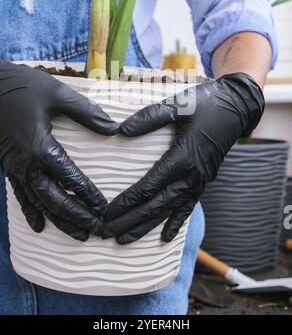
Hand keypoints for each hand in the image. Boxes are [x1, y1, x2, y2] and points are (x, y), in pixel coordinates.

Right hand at [0, 58, 118, 240]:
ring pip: (39, 203)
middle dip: (76, 217)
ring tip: (78, 235)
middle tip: (97, 230)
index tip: (105, 209)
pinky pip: (21, 196)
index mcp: (41, 147)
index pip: (71, 179)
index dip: (89, 196)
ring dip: (59, 220)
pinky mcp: (8, 166)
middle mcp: (27, 164)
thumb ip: (87, 113)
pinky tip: (40, 227)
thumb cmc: (23, 87)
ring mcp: (15, 168)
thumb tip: (115, 128)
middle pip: (54, 200)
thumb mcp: (58, 94)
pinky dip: (31, 213)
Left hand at [103, 73, 264, 243]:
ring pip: (168, 211)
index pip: (149, 186)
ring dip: (146, 226)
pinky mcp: (203, 181)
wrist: (237, 108)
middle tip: (107, 234)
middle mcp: (191, 176)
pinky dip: (176, 222)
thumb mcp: (178, 105)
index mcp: (183, 157)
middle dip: (130, 221)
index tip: (107, 213)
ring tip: (125, 240)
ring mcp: (199, 181)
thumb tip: (121, 131)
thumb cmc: (206, 104)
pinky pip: (188, 207)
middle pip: (156, 206)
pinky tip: (165, 237)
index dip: (127, 202)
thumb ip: (149, 118)